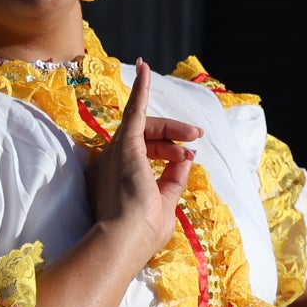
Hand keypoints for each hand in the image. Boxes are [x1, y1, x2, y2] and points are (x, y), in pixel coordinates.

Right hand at [84, 59, 198, 264]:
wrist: (123, 238)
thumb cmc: (141, 231)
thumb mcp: (163, 204)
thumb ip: (173, 181)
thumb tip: (187, 161)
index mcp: (115, 179)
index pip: (142, 156)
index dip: (168, 154)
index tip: (187, 159)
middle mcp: (110, 162)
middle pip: (145, 139)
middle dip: (172, 139)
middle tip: (196, 139)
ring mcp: (115, 152)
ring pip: (145, 127)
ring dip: (172, 128)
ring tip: (194, 133)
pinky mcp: (125, 144)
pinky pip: (133, 109)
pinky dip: (141, 89)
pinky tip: (145, 67)